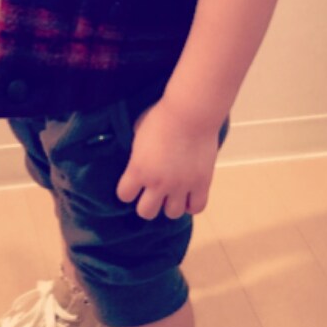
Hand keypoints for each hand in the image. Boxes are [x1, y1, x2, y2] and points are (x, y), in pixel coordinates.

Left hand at [116, 100, 221, 220]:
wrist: (191, 112)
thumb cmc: (162, 116)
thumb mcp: (139, 133)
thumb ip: (138, 153)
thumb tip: (139, 158)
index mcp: (138, 170)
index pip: (124, 195)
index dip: (128, 190)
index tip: (133, 184)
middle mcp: (158, 183)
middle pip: (146, 212)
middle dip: (147, 203)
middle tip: (153, 192)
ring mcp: (181, 186)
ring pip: (172, 214)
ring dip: (170, 204)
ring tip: (173, 193)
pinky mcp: (202, 183)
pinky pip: (196, 208)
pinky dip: (191, 204)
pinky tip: (189, 194)